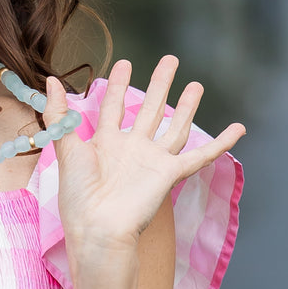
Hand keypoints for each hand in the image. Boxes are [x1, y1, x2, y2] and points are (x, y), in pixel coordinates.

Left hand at [43, 55, 244, 265]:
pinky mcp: (170, 174)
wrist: (98, 228)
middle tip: (171, 60)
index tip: (125, 63)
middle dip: (160, 84)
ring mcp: (152, 161)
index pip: (114, 107)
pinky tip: (238, 130)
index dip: (119, 85)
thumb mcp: (65, 148)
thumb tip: (50, 79)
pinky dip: (221, 144)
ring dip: (187, 107)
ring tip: (196, 85)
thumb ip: (59, 114)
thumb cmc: (78, 196)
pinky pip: (201, 156)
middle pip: (150, 110)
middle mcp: (132, 150)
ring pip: (175, 127)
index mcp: (105, 144)